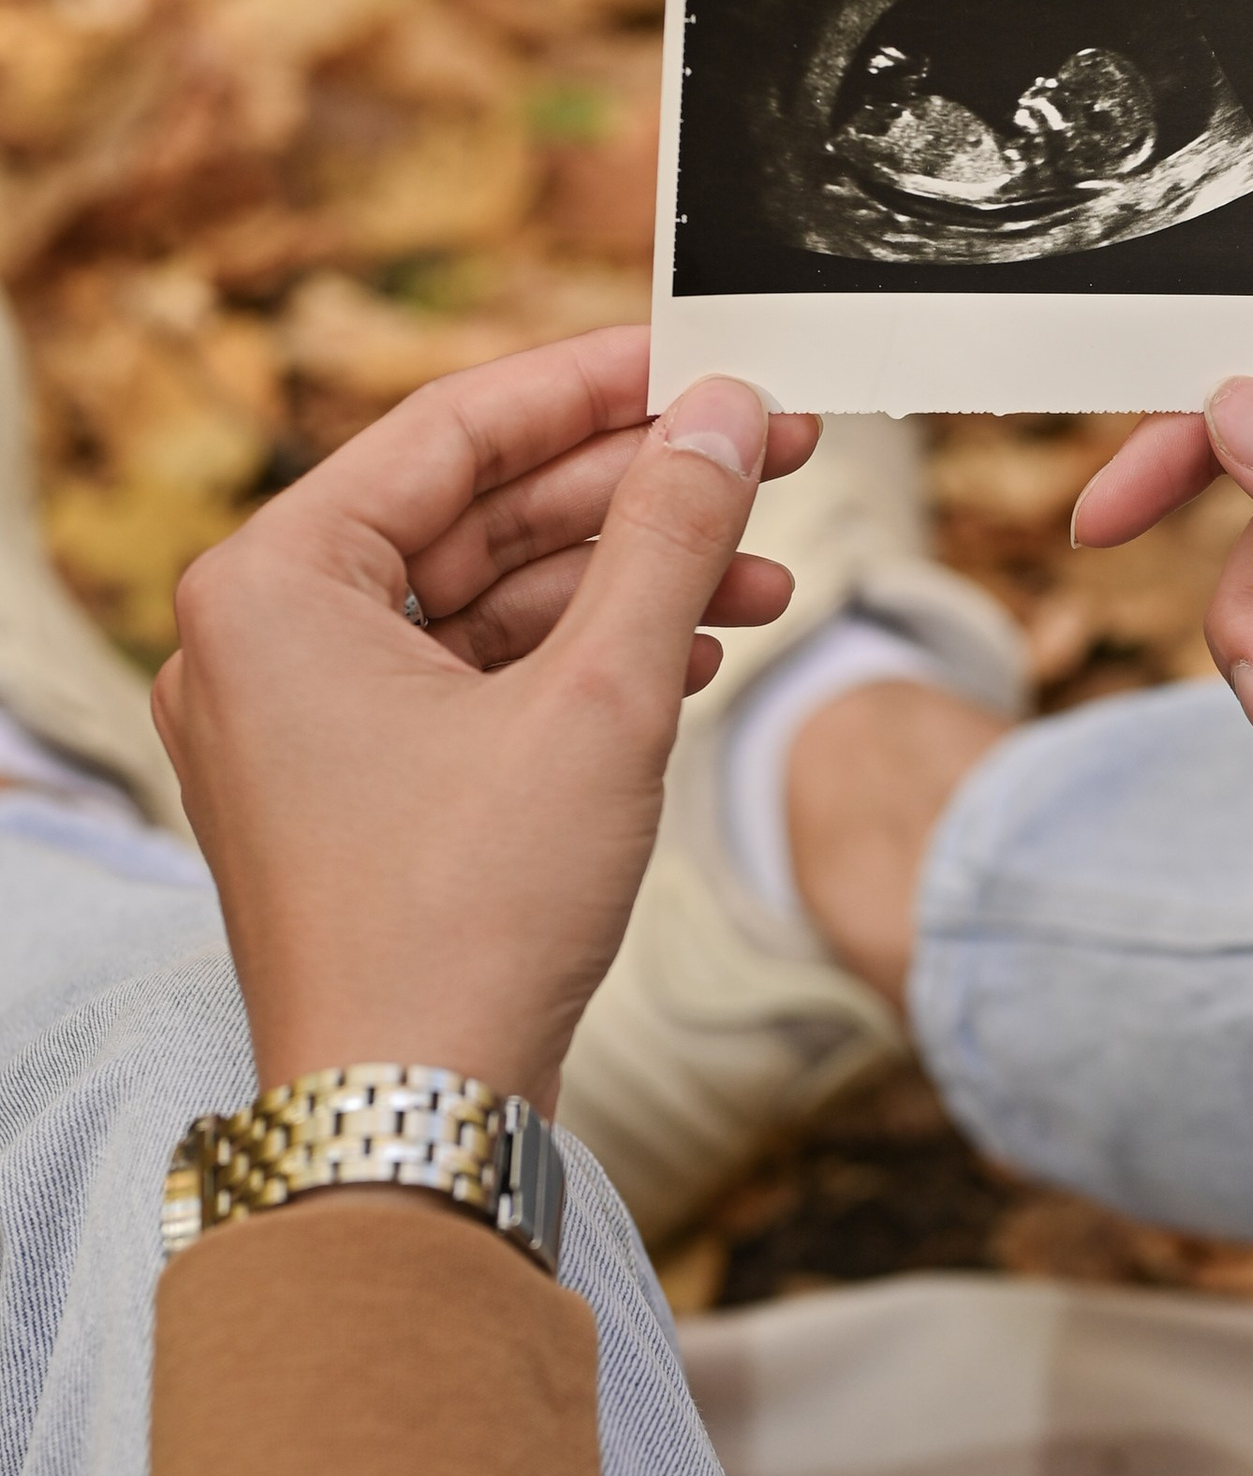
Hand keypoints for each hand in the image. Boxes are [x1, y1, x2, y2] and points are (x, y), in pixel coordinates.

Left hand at [152, 330, 817, 1110]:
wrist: (409, 1117)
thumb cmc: (467, 917)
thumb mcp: (599, 701)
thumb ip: (665, 538)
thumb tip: (720, 416)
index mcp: (272, 584)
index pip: (452, 428)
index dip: (598, 386)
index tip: (707, 358)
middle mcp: (262, 639)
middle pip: (475, 512)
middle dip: (635, 495)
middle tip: (769, 458)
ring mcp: (302, 723)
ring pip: (487, 602)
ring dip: (629, 583)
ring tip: (767, 572)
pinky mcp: (354, 792)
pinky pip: (473, 681)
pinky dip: (582, 663)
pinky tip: (694, 650)